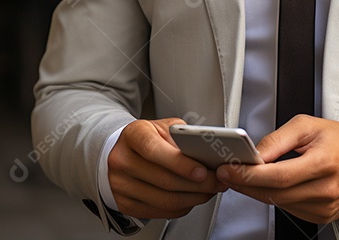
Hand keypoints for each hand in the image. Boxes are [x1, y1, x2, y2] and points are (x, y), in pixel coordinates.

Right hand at [107, 118, 226, 218]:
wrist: (121, 151)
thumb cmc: (147, 138)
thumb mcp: (163, 127)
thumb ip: (182, 136)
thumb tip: (206, 153)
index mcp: (133, 135)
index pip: (155, 151)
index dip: (181, 164)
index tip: (203, 171)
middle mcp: (122, 161)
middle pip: (164, 181)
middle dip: (198, 185)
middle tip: (217, 182)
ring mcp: (121, 185)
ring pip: (165, 200)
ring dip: (194, 198)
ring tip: (210, 191)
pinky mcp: (125, 204)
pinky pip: (160, 211)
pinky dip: (182, 207)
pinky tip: (193, 198)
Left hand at [216, 115, 338, 223]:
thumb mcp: (308, 126)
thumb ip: (278, 139)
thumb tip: (254, 154)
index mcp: (323, 162)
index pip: (278, 176)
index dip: (250, 175)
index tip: (231, 169)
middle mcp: (325, 189)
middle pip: (275, 193)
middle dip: (247, 184)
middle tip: (230, 173)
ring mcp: (324, 207)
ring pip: (280, 204)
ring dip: (258, 192)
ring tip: (247, 177)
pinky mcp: (322, 216)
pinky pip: (290, 210)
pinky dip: (276, 198)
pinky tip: (270, 186)